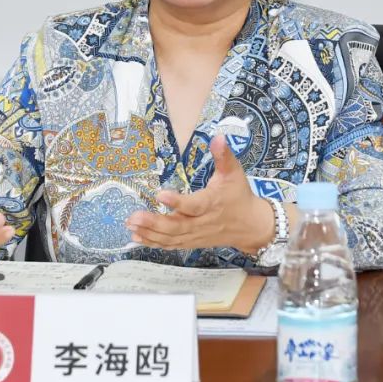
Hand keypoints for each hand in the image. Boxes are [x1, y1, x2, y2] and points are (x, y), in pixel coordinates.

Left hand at [125, 134, 274, 253]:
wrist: (251, 226)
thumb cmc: (240, 196)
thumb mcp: (234, 173)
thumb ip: (224, 156)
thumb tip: (217, 137)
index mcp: (212, 203)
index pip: (194, 205)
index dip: (177, 202)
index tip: (159, 194)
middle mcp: (202, 222)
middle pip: (177, 226)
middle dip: (154, 223)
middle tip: (134, 216)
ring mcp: (196, 235)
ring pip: (172, 238)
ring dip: (150, 233)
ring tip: (131, 226)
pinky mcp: (192, 241)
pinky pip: (172, 245)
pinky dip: (154, 243)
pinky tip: (137, 237)